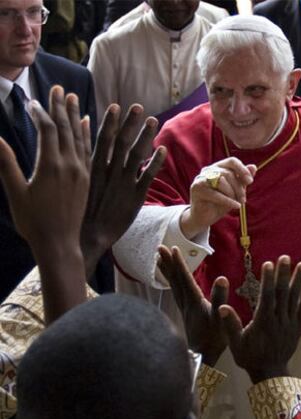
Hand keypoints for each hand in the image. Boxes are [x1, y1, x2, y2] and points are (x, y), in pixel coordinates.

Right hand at [0, 85, 89, 256]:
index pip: (47, 129)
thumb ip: (6, 163)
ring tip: (73, 98)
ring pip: (80, 137)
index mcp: (51, 165)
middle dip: (61, 107)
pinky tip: (87, 124)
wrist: (60, 245)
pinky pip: (88, 151)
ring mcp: (81, 173)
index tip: (32, 102)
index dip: (40, 112)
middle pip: (66, 128)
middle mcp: (70, 165)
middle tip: (58, 88)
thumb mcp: (16, 192)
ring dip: (76, 116)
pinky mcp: (87, 181)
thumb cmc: (34, 222)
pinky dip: (87, 135)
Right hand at [81, 103, 166, 277]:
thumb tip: (84, 125)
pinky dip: (155, 162)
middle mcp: (110, 172)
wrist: (87, 237)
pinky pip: (148, 177)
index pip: (103, 139)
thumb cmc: (79, 209)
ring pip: (137, 156)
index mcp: (94, 168)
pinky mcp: (135, 197)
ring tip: (153, 121)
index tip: (117, 106)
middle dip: (131, 124)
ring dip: (146, 138)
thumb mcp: (78, 179)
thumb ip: (83, 152)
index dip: (111, 122)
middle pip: (122, 143)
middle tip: (139, 107)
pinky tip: (162, 149)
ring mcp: (123, 184)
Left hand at [158, 245, 228, 365]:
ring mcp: (185, 309)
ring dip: (167, 271)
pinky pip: (176, 293)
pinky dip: (171, 282)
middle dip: (168, 263)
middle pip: (175, 280)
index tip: (173, 248)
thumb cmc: (215, 340)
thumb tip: (221, 278)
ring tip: (159, 258)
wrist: (204, 359)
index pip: (185, 279)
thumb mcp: (221, 318)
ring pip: (173, 286)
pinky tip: (171, 279)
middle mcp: (186, 304)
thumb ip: (220, 299)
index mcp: (195, 302)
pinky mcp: (186, 314)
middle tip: (159, 247)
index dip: (179, 264)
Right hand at [180, 157, 255, 239]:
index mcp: (217, 167)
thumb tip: (253, 167)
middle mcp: (207, 170)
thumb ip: (242, 179)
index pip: (231, 161)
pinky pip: (216, 194)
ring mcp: (200, 179)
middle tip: (243, 199)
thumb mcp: (234, 191)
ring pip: (221, 181)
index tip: (250, 181)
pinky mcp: (196, 189)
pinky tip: (236, 206)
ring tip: (238, 202)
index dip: (242, 170)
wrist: (204, 218)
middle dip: (238, 187)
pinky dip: (228, 200)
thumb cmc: (219, 204)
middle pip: (228, 173)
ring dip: (232, 193)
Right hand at [219, 256, 300, 383]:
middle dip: (284, 274)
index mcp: (263, 322)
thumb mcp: (235, 343)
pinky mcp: (297, 328)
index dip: (268, 280)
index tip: (268, 264)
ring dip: (298, 280)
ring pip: (295, 299)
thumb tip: (223, 307)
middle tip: (285, 257)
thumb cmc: (249, 357)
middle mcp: (279, 321)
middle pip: (283, 294)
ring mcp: (290, 324)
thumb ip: (230, 325)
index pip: (267, 297)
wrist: (270, 374)